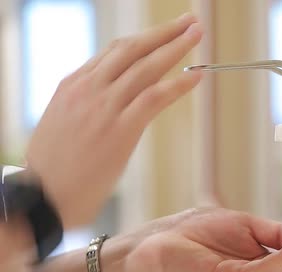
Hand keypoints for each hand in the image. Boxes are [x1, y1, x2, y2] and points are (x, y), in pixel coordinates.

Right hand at [25, 13, 202, 227]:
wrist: (42, 198)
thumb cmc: (52, 170)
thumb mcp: (61, 125)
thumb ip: (83, 106)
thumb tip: (105, 102)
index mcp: (73, 85)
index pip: (114, 52)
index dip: (144, 40)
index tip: (164, 33)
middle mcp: (88, 89)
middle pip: (132, 49)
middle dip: (164, 32)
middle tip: (189, 21)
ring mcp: (103, 107)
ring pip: (146, 66)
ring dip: (176, 46)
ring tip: (198, 34)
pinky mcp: (119, 130)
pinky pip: (154, 97)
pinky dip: (178, 84)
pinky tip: (196, 75)